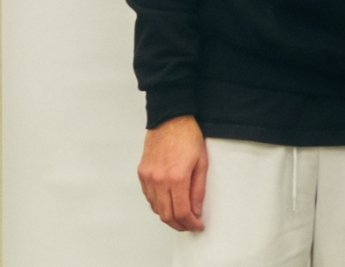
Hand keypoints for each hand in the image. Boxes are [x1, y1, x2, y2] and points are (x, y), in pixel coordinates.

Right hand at [138, 115, 207, 231]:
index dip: (191, 223)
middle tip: (190, 225)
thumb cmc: (189, 137)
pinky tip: (169, 203)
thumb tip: (196, 211)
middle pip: (166, 215)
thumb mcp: (202, 163)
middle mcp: (158, 180)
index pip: (181, 211)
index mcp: (176, 177)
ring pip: (156, 208)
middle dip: (179, 225)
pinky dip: (159, 205)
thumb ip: (198, 190)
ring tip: (182, 216)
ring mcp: (147, 177)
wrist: (170, 119)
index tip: (198, 226)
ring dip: (168, 216)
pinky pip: (149, 197)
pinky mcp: (142, 174)